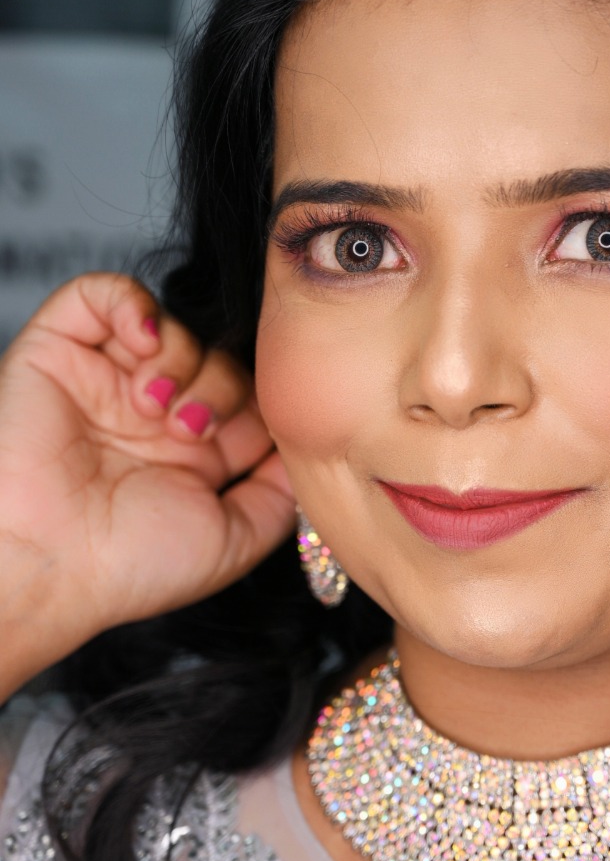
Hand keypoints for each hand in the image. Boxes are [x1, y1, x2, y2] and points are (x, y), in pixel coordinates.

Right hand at [0, 272, 293, 681]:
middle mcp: (153, 416)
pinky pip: (102, 293)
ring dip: (182, 361)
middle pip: (222, 359)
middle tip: (193, 431)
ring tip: (155, 411)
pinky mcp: (59, 352)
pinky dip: (133, 306)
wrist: (50, 564)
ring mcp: (108, 382)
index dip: (266, 406)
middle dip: (224, 388)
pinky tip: (142, 345)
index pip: (251, 401)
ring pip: (175, 326)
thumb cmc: (132, 566)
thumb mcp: (239, 537)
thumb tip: (309, 446)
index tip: (261, 432)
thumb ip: (282, 490)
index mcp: (193, 458)